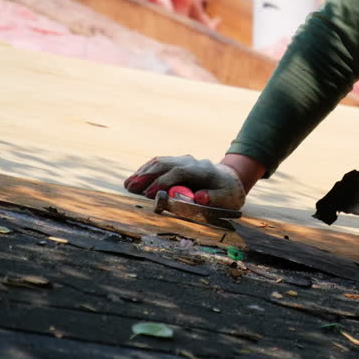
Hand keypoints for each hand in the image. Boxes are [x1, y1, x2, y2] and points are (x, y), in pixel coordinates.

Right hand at [124, 156, 245, 209]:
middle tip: (131, 188)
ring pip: (160, 162)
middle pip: (166, 164)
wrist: (230, 179)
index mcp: (203, 170)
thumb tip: (198, 197)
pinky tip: (135, 178)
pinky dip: (146, 170)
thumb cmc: (227, 193)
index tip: (149, 194)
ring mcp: (184, 160)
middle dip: (147, 175)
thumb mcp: (226, 198)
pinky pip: (160, 163)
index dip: (163, 182)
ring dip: (143, 172)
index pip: (179, 172)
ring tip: (128, 184)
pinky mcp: (177, 162)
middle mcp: (191, 162)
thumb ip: (214, 198)